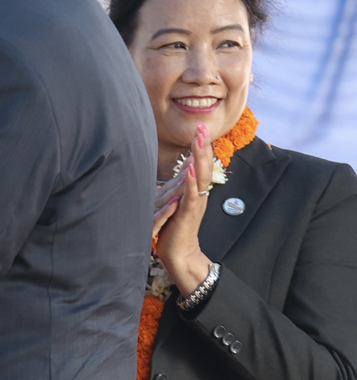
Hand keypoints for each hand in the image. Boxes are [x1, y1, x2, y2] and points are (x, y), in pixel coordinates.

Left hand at [154, 123, 215, 297]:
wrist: (178, 253)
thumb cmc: (174, 228)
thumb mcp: (176, 202)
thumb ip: (179, 186)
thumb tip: (180, 170)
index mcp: (195, 190)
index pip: (200, 164)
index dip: (200, 147)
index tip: (200, 128)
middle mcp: (198, 194)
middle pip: (204, 165)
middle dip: (203, 146)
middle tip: (203, 127)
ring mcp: (195, 203)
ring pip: (201, 176)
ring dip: (200, 158)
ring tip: (199, 141)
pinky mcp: (188, 213)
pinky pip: (191, 194)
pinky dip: (191, 181)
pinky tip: (190, 169)